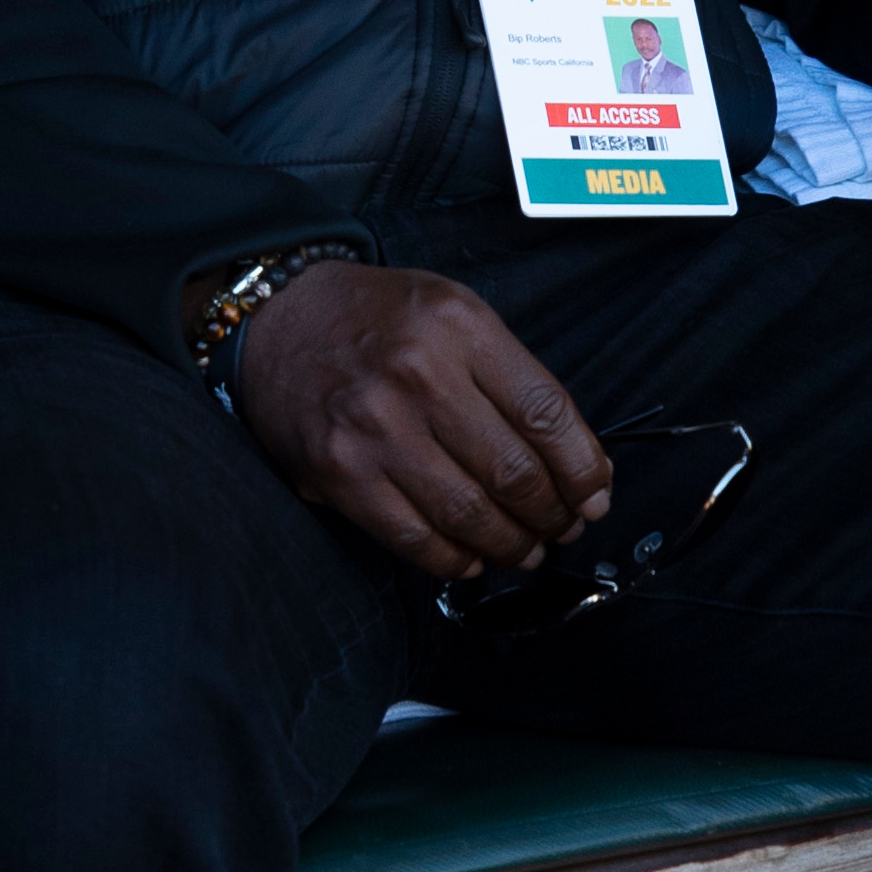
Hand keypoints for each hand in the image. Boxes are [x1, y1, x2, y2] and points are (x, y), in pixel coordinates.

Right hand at [226, 262, 611, 576]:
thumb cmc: (375, 319)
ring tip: (526, 548)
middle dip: (552, 514)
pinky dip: (455, 560)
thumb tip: (572, 459)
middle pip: (514, 471)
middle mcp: (418, 376)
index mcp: (459, 327)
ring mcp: (376, 428)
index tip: (594, 495)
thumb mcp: (452, 311)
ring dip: (511, 545)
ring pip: (470, 514)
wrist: (277, 324)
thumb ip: (510, 374)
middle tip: (562, 526)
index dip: (582, 468)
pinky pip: (415, 537)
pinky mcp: (342, 472)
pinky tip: (473, 558)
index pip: (546, 413)